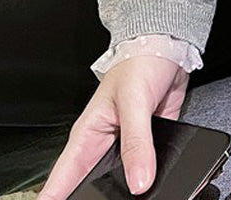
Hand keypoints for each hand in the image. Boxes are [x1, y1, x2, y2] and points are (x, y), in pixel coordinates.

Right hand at [35, 55, 188, 198]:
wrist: (169, 46)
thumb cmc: (140, 62)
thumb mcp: (134, 102)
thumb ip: (137, 142)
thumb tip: (139, 181)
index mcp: (88, 135)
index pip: (62, 179)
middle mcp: (104, 144)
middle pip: (90, 186)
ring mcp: (127, 146)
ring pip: (121, 181)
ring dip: (126, 193)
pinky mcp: (149, 145)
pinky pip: (148, 170)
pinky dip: (152, 179)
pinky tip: (159, 188)